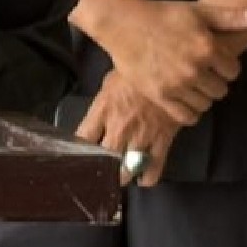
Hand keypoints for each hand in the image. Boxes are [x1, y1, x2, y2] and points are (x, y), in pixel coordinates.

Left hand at [76, 70, 179, 187]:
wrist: (168, 68)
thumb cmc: (136, 72)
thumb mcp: (110, 83)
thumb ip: (101, 104)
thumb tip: (96, 119)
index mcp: (103, 109)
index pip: (83, 137)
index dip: (78, 149)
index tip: (79, 155)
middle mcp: (119, 126)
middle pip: (104, 159)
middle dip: (102, 168)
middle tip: (102, 171)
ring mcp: (141, 136)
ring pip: (127, 169)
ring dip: (123, 176)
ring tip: (120, 177)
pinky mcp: (162, 141)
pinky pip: (154, 169)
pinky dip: (147, 178)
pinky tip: (143, 178)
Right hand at [101, 0, 246, 125]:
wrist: (122, 22)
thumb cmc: (161, 14)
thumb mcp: (197, 10)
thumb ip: (230, 17)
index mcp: (207, 47)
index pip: (233, 71)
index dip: (224, 66)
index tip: (213, 61)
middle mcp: (195, 69)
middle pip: (221, 90)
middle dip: (213, 81)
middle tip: (199, 72)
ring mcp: (177, 84)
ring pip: (205, 104)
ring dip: (201, 96)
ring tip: (189, 84)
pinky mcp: (160, 96)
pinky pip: (187, 117)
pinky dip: (189, 112)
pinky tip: (182, 99)